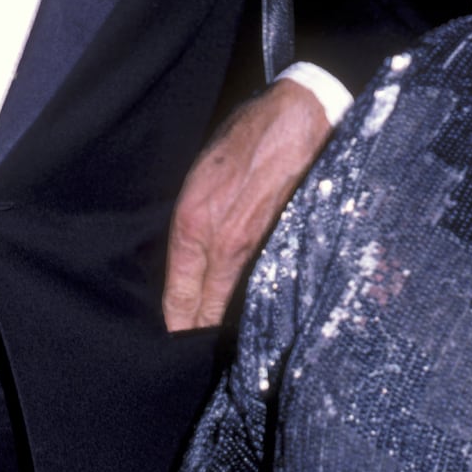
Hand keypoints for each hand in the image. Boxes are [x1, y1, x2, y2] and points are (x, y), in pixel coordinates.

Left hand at [163, 81, 329, 330]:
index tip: (174, 341)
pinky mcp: (284, 246)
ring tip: (219, 339)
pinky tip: (254, 312)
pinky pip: (263, 285)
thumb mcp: (200, 177)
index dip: (176, 324)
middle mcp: (221, 244)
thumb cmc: (245, 138)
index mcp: (192, 225)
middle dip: (197, 332)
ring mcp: (256, 249)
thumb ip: (193, 223)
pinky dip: (256, 301)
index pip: (179, 296)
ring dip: (226, 321)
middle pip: (205, 310)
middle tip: (192, 352)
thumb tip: (192, 259)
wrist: (297, 119)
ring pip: (235, 303)